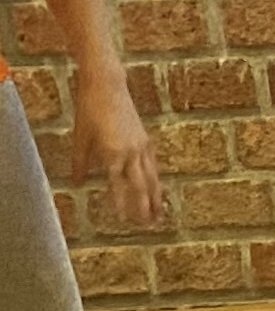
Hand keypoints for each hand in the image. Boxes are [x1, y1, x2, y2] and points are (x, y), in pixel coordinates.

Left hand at [70, 83, 160, 230]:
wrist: (107, 85)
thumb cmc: (89, 110)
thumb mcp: (80, 137)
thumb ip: (81, 163)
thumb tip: (79, 183)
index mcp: (113, 153)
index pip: (119, 185)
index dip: (122, 203)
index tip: (124, 220)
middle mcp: (132, 152)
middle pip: (142, 185)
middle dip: (146, 206)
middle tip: (149, 225)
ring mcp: (142, 146)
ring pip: (152, 177)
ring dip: (155, 197)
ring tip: (159, 213)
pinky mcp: (145, 140)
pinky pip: (153, 165)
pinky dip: (155, 180)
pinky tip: (156, 188)